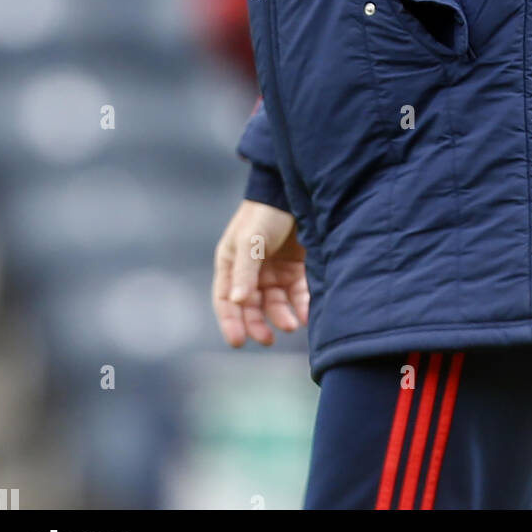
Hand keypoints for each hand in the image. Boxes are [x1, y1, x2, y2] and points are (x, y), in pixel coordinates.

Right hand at [212, 200, 308, 347]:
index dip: (230, 321)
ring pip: (275, 303)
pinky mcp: (296, 268)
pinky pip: (297, 294)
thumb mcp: (251, 240)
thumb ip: (245, 271)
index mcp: (232, 263)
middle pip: (251, 306)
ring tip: (293, 324)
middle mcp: (251, 270)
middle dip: (258, 324)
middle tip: (268, 339)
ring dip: (282, 316)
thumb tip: (238, 301)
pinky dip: (300, 305)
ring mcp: (274, 270)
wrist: (296, 190)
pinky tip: (306, 314)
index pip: (225, 299)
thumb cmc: (265, 212)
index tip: (238, 341)